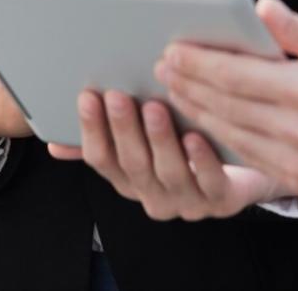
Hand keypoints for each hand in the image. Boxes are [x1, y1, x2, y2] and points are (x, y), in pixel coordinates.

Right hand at [46, 89, 279, 219]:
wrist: (242, 170)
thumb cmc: (185, 143)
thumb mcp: (143, 139)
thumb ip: (106, 136)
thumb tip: (54, 142)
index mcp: (129, 179)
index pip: (101, 159)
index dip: (91, 129)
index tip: (87, 96)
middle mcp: (153, 195)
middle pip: (132, 163)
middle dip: (123, 128)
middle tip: (118, 95)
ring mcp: (186, 201)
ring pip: (168, 173)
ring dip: (159, 139)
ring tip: (155, 107)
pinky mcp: (220, 200)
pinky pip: (209, 182)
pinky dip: (200, 159)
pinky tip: (195, 136)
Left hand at [158, 0, 297, 195]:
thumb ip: (293, 27)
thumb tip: (259, 8)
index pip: (236, 77)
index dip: (198, 64)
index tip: (172, 51)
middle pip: (226, 107)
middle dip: (188, 86)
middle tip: (162, 67)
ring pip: (231, 136)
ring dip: (197, 112)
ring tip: (174, 90)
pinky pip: (248, 157)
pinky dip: (221, 137)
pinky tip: (203, 119)